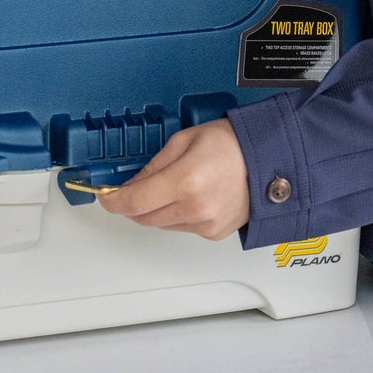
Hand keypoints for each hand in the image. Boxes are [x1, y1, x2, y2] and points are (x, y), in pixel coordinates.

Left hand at [96, 118, 249, 239]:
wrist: (268, 159)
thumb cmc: (233, 144)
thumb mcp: (184, 139)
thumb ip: (153, 164)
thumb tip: (131, 183)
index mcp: (185, 180)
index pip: (134, 201)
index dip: (113, 200)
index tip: (105, 197)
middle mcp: (195, 208)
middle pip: (143, 217)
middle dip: (133, 203)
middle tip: (134, 187)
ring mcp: (205, 224)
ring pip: (161, 224)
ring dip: (156, 209)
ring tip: (174, 184)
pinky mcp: (213, 234)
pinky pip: (181, 228)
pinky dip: (177, 215)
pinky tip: (190, 196)